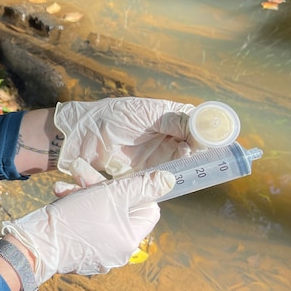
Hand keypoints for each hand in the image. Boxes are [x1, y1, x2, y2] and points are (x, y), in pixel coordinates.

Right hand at [3, 170, 173, 281]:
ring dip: (82, 194)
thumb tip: (169, 180)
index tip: (116, 180)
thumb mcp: (111, 195)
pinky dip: (74, 209)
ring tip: (63, 186)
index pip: (148, 209)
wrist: (37, 243)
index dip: (134, 190)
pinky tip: (60, 197)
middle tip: (80, 173)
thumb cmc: (76, 218)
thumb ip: (141, 186)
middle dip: (99, 187)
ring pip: (98, 214)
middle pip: (119, 209)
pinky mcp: (79, 251)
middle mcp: (117, 251)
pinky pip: (84, 225)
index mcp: (130, 239)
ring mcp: (98, 253)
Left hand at [55, 97, 193, 177]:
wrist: (80, 135)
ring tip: (184, 155)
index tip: (211, 137)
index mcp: (168, 115)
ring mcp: (158, 154)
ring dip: (186, 162)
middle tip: (196, 149)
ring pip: (182, 162)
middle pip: (193, 145)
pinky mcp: (146, 171)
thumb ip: (172, 121)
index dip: (206, 130)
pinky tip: (174, 172)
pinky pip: (165, 176)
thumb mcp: (144, 113)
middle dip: (198, 149)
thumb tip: (200, 129)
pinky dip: (172, 176)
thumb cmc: (110, 117)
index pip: (196, 122)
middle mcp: (166, 135)